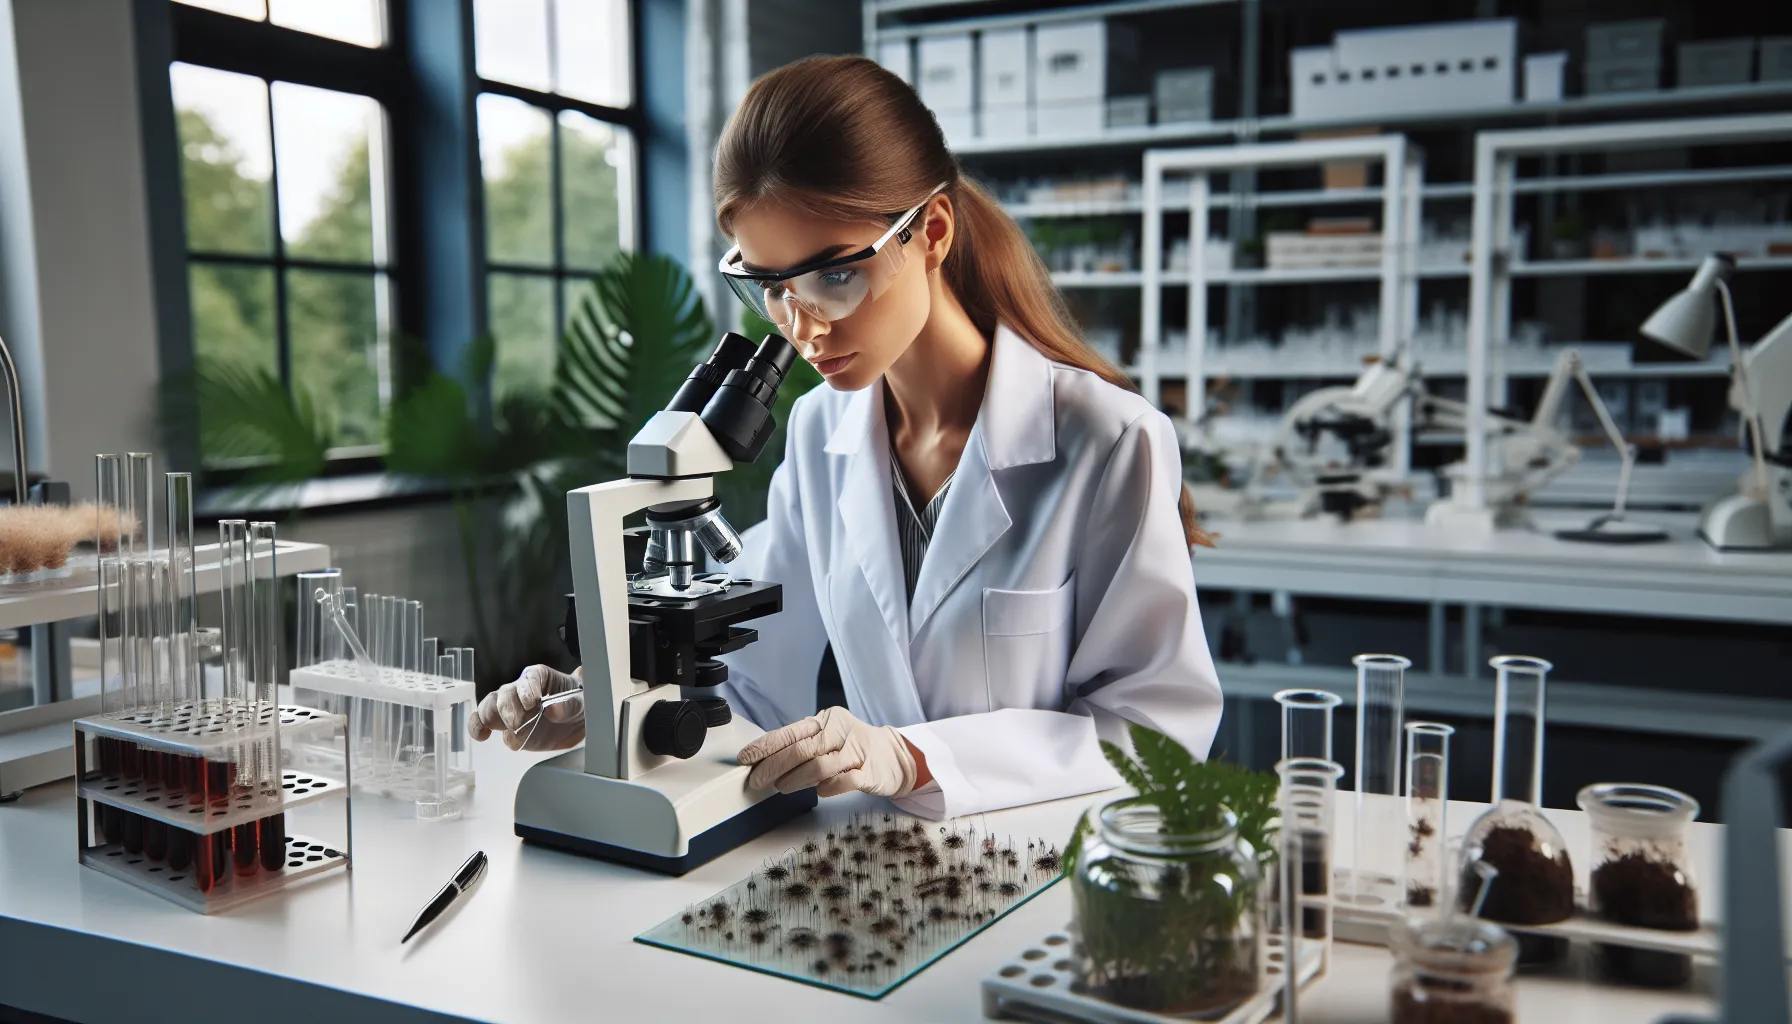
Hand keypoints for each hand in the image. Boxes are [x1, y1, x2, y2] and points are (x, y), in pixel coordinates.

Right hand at [468, 665, 584, 750]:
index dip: (528, 688)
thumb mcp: (583, 703)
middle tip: (516, 723)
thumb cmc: (580, 704)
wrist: (576, 723)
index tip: (532, 702)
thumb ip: (569, 705)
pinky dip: (477, 727)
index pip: (530, 677)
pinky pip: (483, 722)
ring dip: (490, 717)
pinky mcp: (504, 725)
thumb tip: (553, 709)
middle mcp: (521, 689)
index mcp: (541, 677)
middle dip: (508, 707)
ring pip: (490, 705)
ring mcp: (510, 707)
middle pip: (506, 692)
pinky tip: (480, 735)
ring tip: (495, 730)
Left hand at [737, 706, 917, 797]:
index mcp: (826, 720)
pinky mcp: (870, 772)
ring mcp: (857, 751)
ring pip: (819, 766)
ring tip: (782, 787)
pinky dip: (827, 788)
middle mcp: (841, 731)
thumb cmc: (852, 748)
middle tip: (757, 780)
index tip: (746, 758)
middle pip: (801, 749)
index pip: (790, 732)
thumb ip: (801, 746)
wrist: (895, 755)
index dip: (765, 745)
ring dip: (795, 779)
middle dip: (774, 766)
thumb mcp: (827, 738)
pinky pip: (843, 781)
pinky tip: (819, 791)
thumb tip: (764, 761)